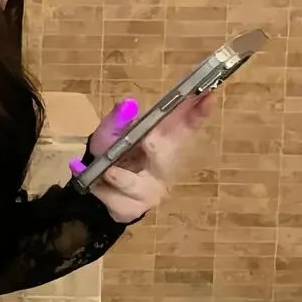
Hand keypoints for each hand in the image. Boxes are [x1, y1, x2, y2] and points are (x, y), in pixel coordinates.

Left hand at [69, 91, 215, 224]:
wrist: (94, 185)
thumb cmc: (110, 153)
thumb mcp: (108, 132)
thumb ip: (117, 118)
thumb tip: (127, 104)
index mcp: (162, 140)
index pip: (186, 125)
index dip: (198, 111)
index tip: (208, 95)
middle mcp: (163, 165)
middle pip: (166, 156)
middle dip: (157, 147)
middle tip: (149, 140)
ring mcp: (152, 189)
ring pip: (137, 184)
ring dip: (120, 177)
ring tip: (106, 170)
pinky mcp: (136, 207)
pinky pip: (118, 199)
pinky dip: (102, 190)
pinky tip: (93, 180)